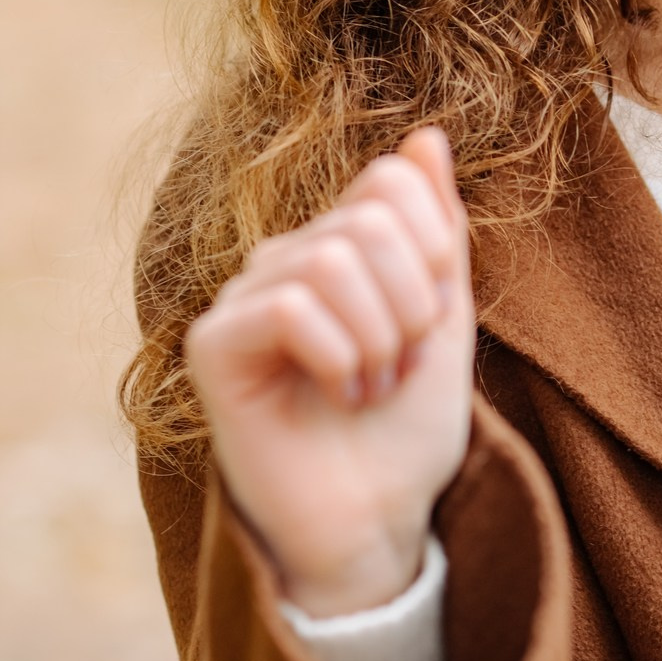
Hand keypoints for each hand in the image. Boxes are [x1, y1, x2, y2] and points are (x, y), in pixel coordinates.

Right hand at [184, 127, 474, 615]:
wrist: (377, 524)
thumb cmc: (406, 432)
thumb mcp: (447, 320)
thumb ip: (437, 229)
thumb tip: (427, 136)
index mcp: (342, 245)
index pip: (392, 179)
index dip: (435, 246)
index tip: (432, 321)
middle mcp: (287, 260)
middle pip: (371, 220)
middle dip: (413, 304)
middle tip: (399, 365)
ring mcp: (246, 297)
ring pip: (333, 261)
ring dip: (378, 337)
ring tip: (369, 387)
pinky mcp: (214, 344)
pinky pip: (291, 307)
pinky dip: (339, 357)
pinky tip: (337, 395)